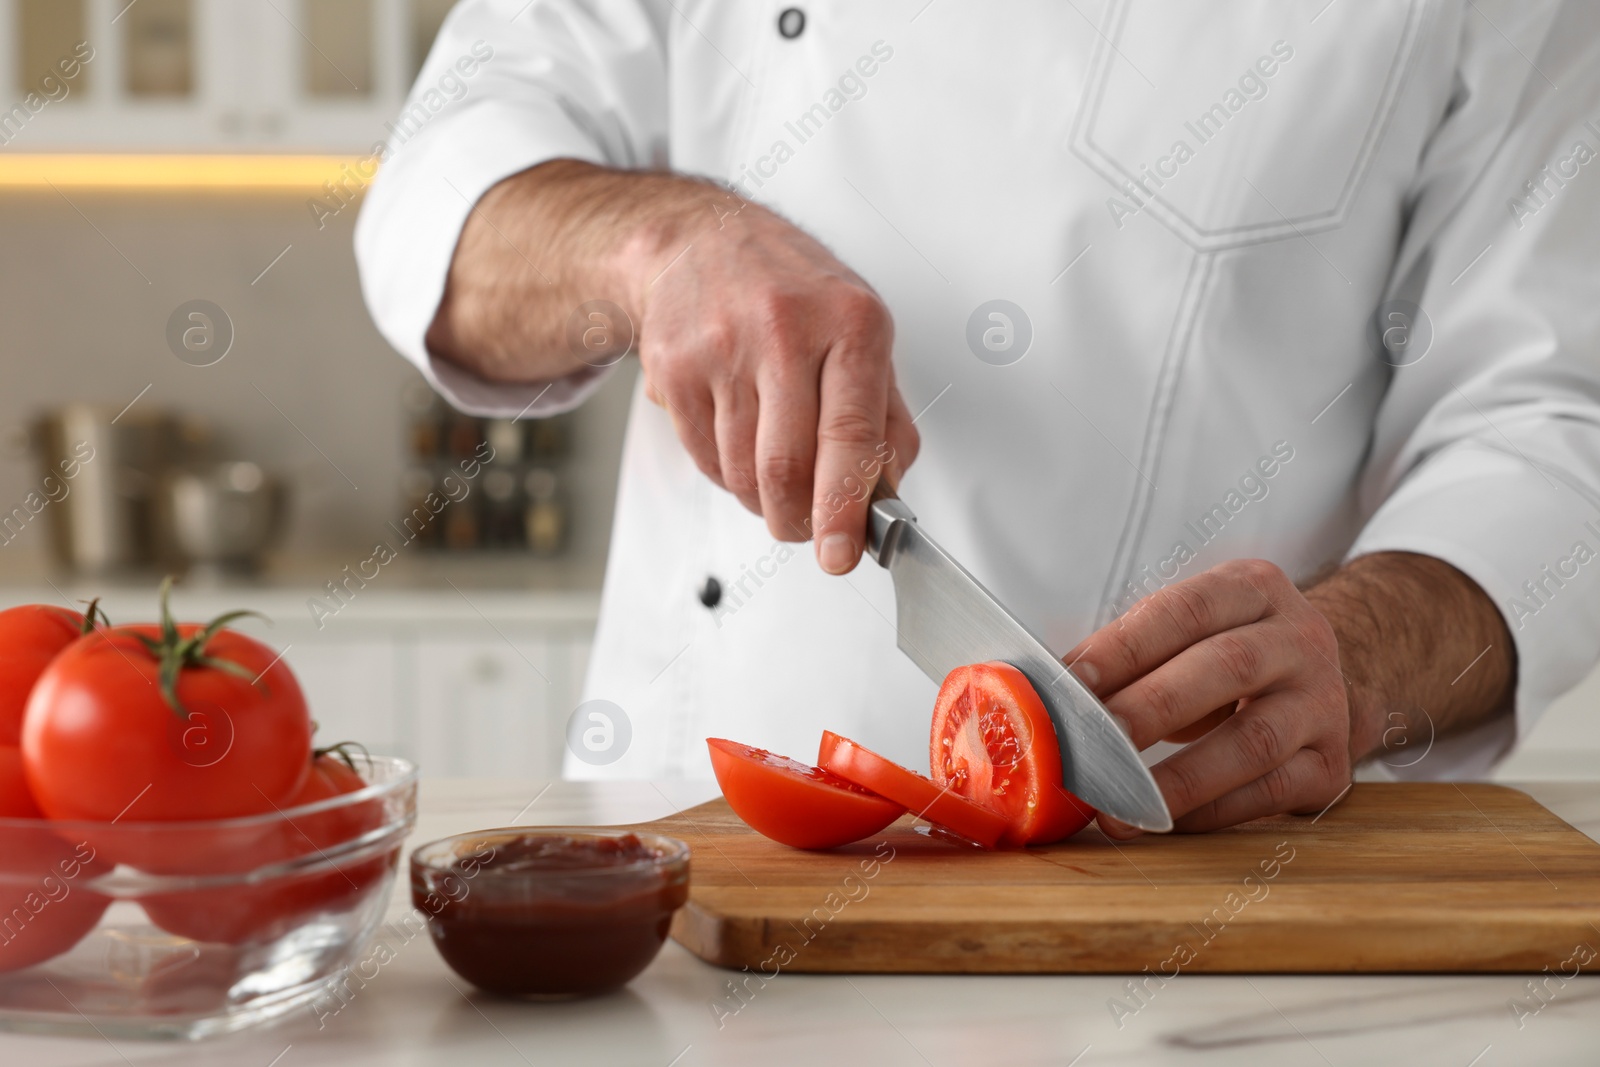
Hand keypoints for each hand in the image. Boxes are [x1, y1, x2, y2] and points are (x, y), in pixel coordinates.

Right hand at [426, 160, 918, 574]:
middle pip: (784, 469)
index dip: (844, 508)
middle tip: (806, 530)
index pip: (850, 435)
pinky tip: (738, 441)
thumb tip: (887, 494)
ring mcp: (721, 348)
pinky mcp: (674, 369)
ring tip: (773, 475)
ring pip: (741, 473)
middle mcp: (784, 330)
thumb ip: (885, 415)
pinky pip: (704, 458)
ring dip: (761, 500)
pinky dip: (726, 473)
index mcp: (849, 323)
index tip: (840, 553)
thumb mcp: (859, 330)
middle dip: (797, 521)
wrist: (698, 241)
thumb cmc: (792, 291)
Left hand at [1065, 559, 1352, 836]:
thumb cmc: (1226, 656)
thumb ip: (1130, 652)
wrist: (1328, 681)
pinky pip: (1270, 794)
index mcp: (1254, 589)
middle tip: (1092, 743)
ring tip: (1118, 806)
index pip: (1186, 609)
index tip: (1071, 681)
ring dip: (1178, 778)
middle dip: (1150, 707)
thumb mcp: (1190, 632)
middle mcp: (1300, 640)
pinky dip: (1211, 812)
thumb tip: (1045, 693)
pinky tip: (1163, 822)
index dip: (1126, 645)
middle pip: (1225, 668)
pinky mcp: (1331, 766)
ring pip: (1253, 741)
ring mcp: (1324, 704)